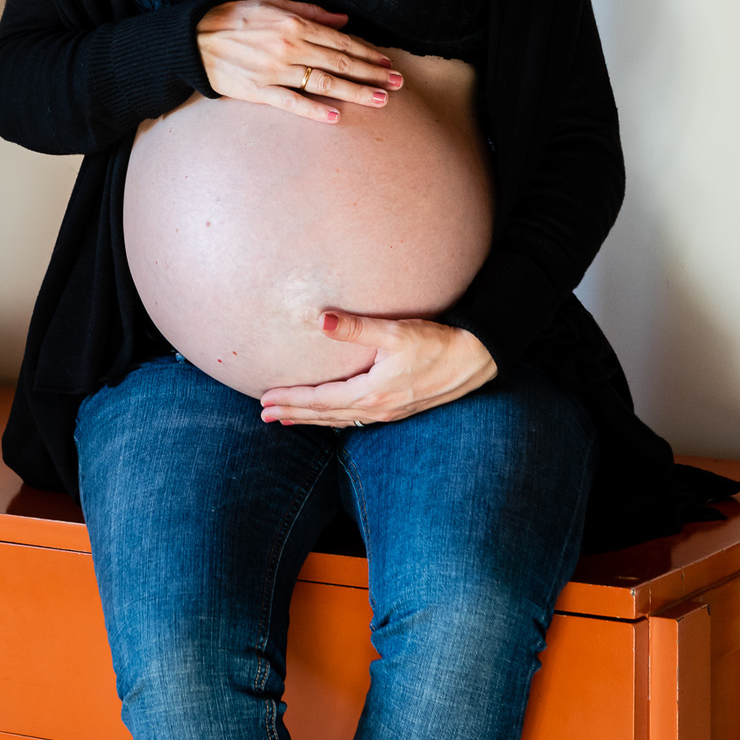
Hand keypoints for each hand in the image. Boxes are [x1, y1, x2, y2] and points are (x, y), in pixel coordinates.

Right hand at [195, 0, 402, 124]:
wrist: (194, 38)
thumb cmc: (234, 17)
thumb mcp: (273, 2)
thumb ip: (311, 11)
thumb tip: (344, 20)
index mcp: (294, 24)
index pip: (341, 41)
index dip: (367, 52)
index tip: (388, 62)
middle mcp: (289, 47)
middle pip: (340, 63)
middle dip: (372, 74)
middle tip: (397, 84)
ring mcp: (274, 71)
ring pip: (323, 83)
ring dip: (355, 92)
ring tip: (380, 100)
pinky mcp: (258, 91)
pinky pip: (291, 102)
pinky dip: (313, 110)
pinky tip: (335, 116)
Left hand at [259, 311, 496, 425]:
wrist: (475, 360)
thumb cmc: (437, 344)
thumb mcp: (396, 332)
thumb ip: (357, 327)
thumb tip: (321, 319)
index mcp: (371, 393)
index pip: (320, 399)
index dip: (292, 399)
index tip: (265, 399)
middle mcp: (377, 409)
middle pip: (325, 415)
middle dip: (294, 415)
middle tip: (264, 416)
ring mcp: (388, 413)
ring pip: (340, 420)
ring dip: (311, 419)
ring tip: (286, 420)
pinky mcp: (398, 409)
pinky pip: (356, 419)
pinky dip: (334, 418)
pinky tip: (329, 416)